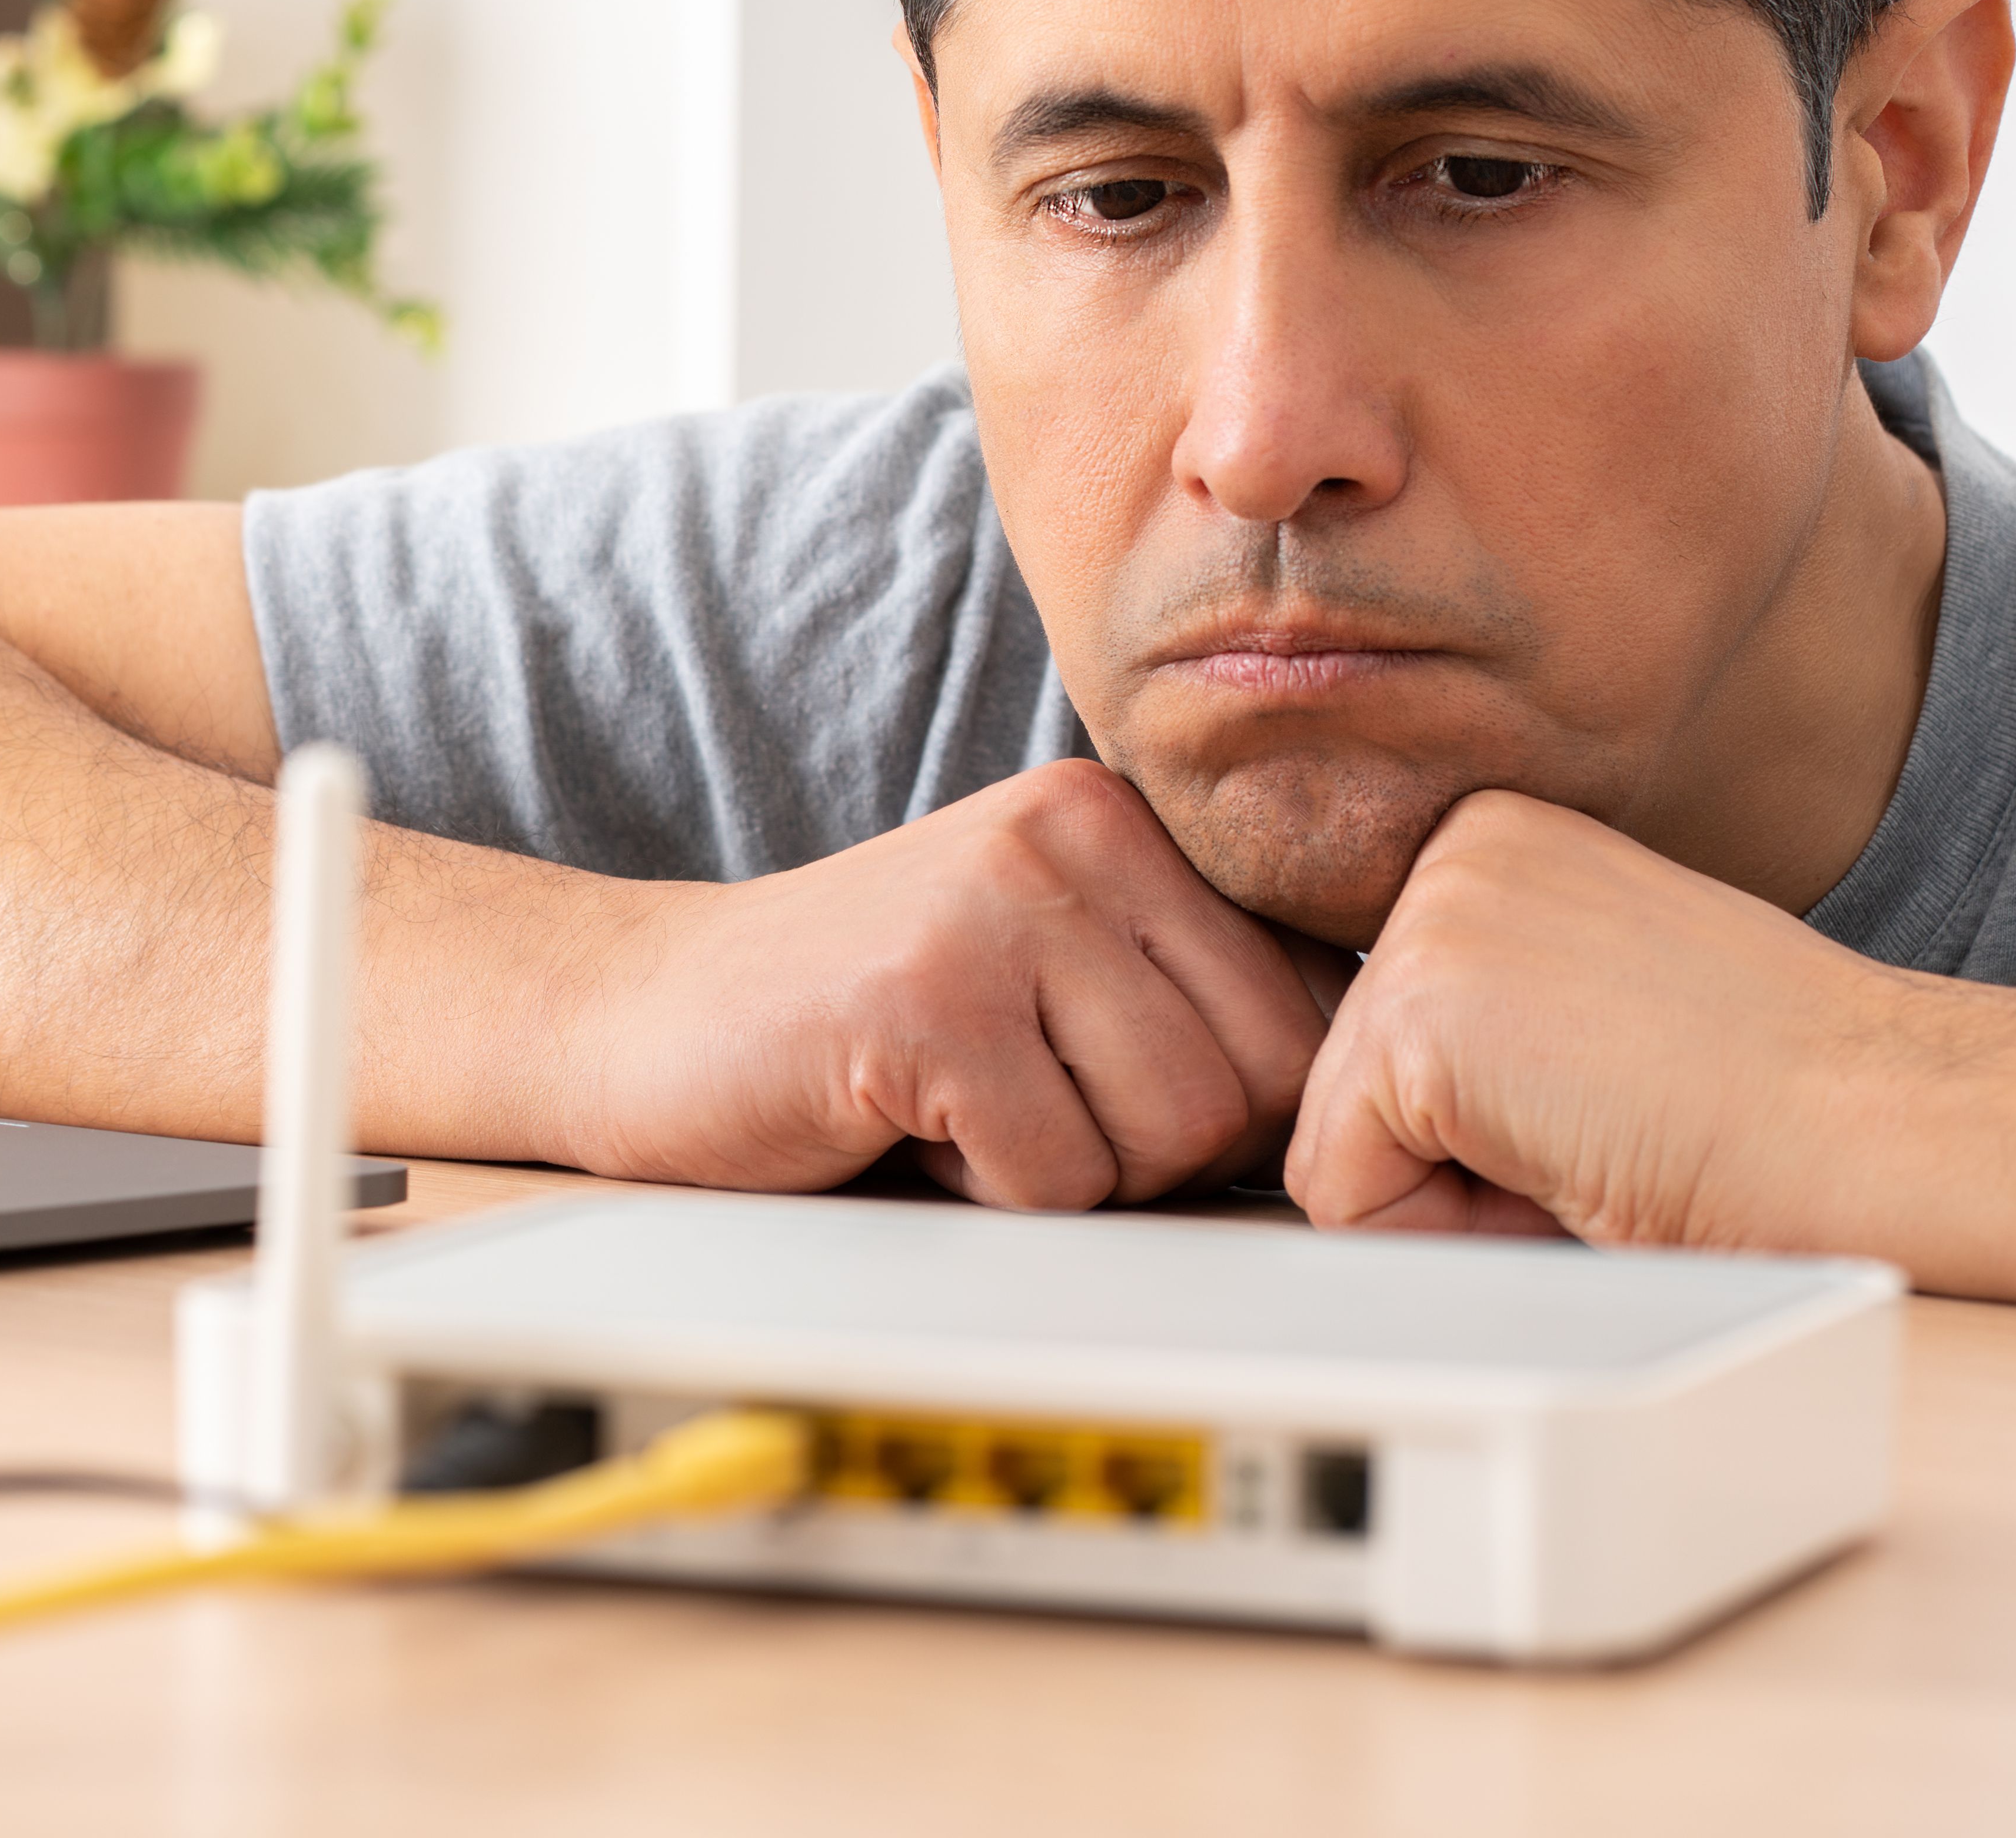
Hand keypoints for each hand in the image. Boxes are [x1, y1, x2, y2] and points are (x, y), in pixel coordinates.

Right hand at [561, 760, 1346, 1208]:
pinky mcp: (925, 1002)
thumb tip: (1366, 1097)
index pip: (1308, 1002)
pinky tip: (913, 1127)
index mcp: (1122, 821)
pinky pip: (1057, 1178)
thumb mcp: (1050, 966)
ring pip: (1170, 1135)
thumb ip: (1188, 993)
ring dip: (1072, 1172)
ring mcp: (995, 908)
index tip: (1126, 1100)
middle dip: (1161, 1148)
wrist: (649, 1018)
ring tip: (971, 1109)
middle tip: (1035, 1112)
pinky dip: (988, 1193)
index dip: (1237, 1103)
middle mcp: (1073, 834)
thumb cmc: (868, 1023)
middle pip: (1255, 1079)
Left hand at [1284, 790, 1924, 1248]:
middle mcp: (1453, 851)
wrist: (1889, 1128)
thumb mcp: (1592, 1020)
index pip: (1385, 1034)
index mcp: (1500, 846)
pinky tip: (1573, 1164)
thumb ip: (1485, 1025)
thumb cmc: (1780, 1109)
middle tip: (1610, 1134)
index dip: (1485, 1125)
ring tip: (1598, 1145)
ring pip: (1338, 1142)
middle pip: (1346, 1086)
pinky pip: (1341, 1192)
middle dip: (1461, 1165)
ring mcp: (1430, 917)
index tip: (1609, 1103)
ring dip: (1462, 1201)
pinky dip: (1448, 1231)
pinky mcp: (1419, 1007)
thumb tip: (1368, 1110)